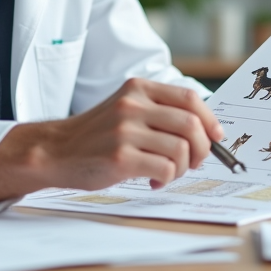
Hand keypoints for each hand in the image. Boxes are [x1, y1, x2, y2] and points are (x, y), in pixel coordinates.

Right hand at [0, 78, 222, 201]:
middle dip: (203, 149)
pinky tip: (153, 181)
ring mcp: (125, 131)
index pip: (189, 98)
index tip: (215, 137)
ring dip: (183, 168)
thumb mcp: (126, 109)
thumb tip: (205, 130)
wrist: (55, 150)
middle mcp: (132, 105)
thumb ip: (159, 112)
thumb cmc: (96, 135)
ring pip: (181, 150)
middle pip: (191, 125)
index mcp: (137, 89)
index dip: (209, 120)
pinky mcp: (120, 157)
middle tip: (196, 162)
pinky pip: (165, 169)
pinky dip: (167, 179)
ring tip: (167, 172)